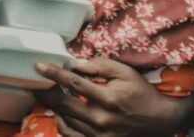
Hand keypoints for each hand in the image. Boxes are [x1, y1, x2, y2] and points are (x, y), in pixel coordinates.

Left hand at [34, 58, 184, 136]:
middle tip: (33, 82)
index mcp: (108, 99)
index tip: (39, 65)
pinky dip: (62, 124)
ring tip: (48, 94)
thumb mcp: (125, 73)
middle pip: (63, 105)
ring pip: (65, 121)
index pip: (73, 84)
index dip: (54, 74)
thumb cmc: (142, 93)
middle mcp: (101, 120)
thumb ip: (100, 66)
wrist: (160, 121)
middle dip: (45, 92)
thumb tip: (75, 64)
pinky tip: (61, 113)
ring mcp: (99, 135)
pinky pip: (71, 136)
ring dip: (54, 107)